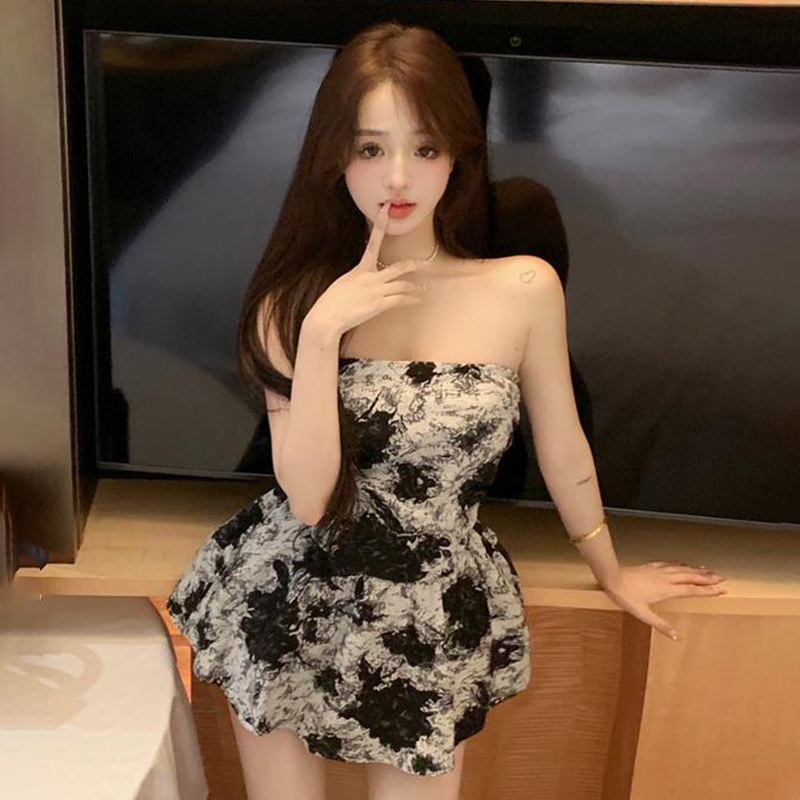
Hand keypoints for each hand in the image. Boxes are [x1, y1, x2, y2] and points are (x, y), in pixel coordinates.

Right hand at [306, 201, 425, 334]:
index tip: (386, 211)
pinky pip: (400, 300)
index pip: (372, 243)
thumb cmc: (331, 303)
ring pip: (403, 285)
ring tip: (423, 290)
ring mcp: (375, 291)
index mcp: (360, 270)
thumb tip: (364, 281)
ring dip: (415, 287)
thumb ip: (356, 280)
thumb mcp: (343, 284)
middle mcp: (370, 278)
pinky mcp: (378, 305)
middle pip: (398, 268)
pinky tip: (418, 300)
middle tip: (426, 264)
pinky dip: (411, 299)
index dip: (380, 226)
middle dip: (414, 265)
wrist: (326, 317)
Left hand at [601, 561, 726, 640]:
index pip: (692, 590)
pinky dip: (681, 563)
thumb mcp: (643, 614)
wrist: (612, 577)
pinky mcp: (651, 565)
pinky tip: (683, 563)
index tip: (721, 590)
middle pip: (691, 576)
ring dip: (696, 569)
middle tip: (721, 578)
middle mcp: (666, 578)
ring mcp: (659, 570)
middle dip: (707, 577)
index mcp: (667, 590)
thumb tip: (675, 636)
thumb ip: (660, 625)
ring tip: (708, 569)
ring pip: (683, 568)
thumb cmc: (626, 595)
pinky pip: (671, 563)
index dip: (708, 590)